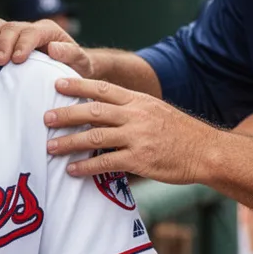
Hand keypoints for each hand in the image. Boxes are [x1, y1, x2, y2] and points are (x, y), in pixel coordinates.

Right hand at [0, 14, 92, 74]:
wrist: (71, 67)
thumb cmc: (76, 66)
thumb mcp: (81, 62)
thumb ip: (70, 54)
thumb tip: (53, 48)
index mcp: (48, 30)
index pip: (32, 32)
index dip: (23, 44)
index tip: (17, 59)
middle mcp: (29, 28)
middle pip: (12, 27)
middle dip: (4, 42)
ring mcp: (16, 32)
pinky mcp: (5, 39)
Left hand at [44, 77, 218, 183]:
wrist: (207, 151)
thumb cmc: (180, 133)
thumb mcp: (156, 111)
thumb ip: (131, 109)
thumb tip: (102, 111)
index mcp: (138, 101)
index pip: (103, 88)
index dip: (78, 85)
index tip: (57, 84)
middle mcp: (136, 115)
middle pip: (93, 110)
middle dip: (66, 113)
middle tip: (45, 117)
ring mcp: (137, 137)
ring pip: (95, 136)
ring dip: (69, 142)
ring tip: (50, 147)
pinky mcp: (140, 159)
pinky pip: (106, 162)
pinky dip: (86, 166)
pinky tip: (73, 169)